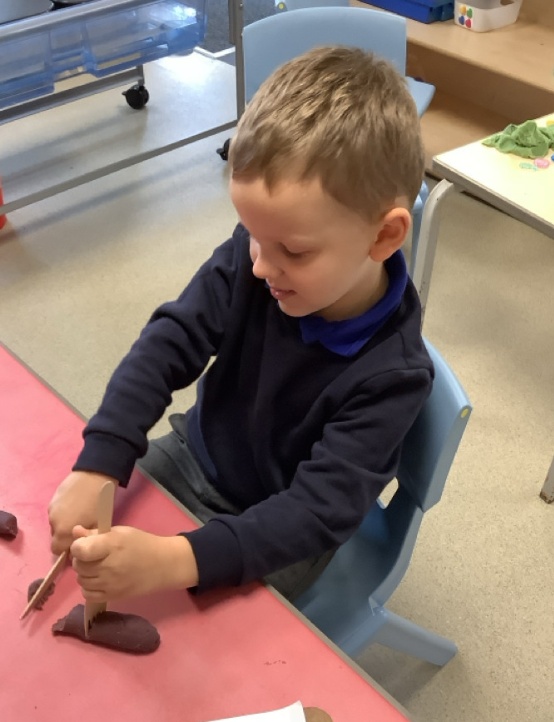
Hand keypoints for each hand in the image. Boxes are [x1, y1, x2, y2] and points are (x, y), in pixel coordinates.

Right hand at [48, 471, 117, 554]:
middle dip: (65, 537)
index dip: (66, 550)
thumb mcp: (96, 525)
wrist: (93, 476)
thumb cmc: (98, 503)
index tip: (77, 545)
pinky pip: (56, 512)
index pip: (57, 551)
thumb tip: (81, 547)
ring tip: (79, 515)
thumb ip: (86, 539)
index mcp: (63, 532)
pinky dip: (63, 513)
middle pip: (55, 537)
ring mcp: (51, 510)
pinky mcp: (52, 499)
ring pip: (55, 524)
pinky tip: (75, 505)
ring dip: (64, 524)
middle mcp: (53, 523)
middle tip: (80, 529)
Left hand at [70, 525, 198, 601]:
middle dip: (81, 559)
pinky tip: (99, 579)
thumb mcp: (120, 532)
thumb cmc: (141, 544)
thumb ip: (96, 533)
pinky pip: (87, 594)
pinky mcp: (112, 596)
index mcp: (112, 545)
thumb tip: (75, 532)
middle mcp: (109, 566)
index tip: (85, 544)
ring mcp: (110, 584)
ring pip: (81, 580)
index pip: (80, 549)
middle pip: (78, 565)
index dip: (78, 546)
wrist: (162, 565)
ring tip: (98, 566)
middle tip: (93, 555)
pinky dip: (89, 587)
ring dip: (85, 573)